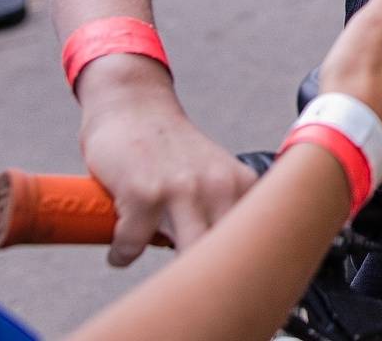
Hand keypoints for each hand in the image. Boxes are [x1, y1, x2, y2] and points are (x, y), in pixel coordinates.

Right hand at [80, 91, 259, 266]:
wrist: (135, 105)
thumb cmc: (172, 148)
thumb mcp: (214, 173)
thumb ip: (226, 209)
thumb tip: (231, 261)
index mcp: (241, 184)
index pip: (259, 238)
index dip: (247, 265)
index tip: (233, 276)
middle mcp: (217, 187)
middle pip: (227, 255)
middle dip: (213, 275)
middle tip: (189, 276)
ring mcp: (181, 190)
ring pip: (186, 253)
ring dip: (166, 269)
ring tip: (154, 255)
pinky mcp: (143, 193)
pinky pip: (133, 245)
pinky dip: (123, 253)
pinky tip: (122, 247)